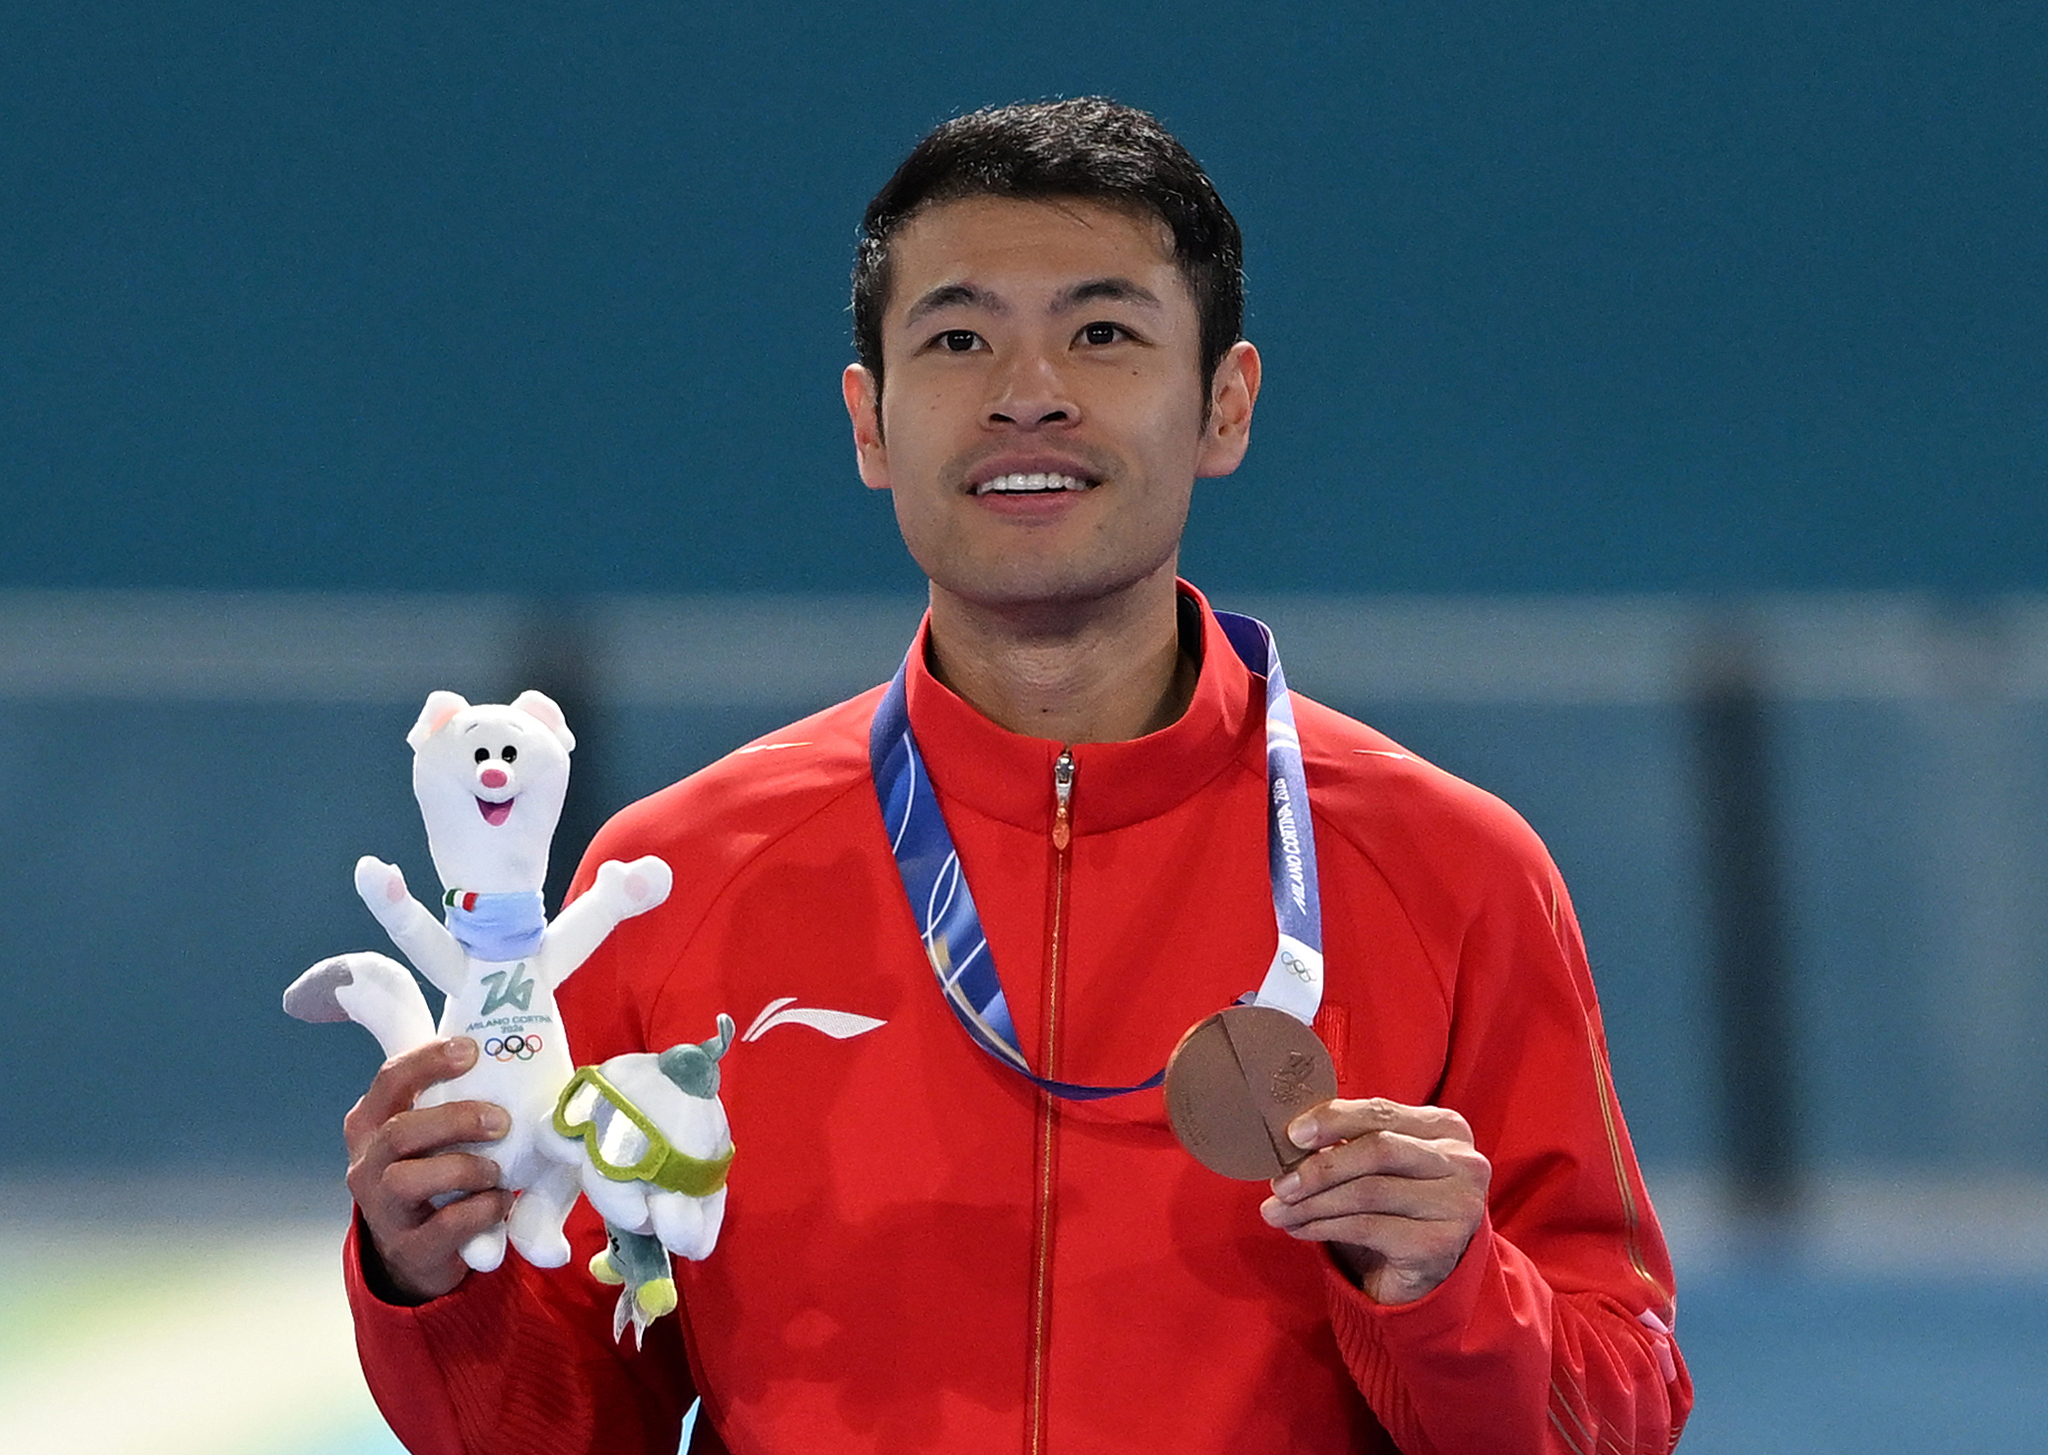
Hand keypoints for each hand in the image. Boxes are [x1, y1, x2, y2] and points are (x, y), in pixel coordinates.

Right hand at [343, 1037, 513, 1303]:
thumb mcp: (426, 1135)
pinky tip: (499, 1202)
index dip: (428, 1062)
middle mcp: (367, 1163)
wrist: (415, 1253)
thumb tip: (515, 1055)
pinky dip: (480, 1210)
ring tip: (498, 1171)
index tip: (471, 1050)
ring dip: (465, 1168)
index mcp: (371, 1123)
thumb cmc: (431, 1173)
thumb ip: (450, 1099)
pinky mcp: (408, 1247)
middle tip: (501, 1120)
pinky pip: (444, 1224)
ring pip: (410, 1179)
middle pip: (399, 1131)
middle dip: (455, 1119)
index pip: (390, 1080)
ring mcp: (382, 1209)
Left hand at [1259, 1097, 1490, 1304]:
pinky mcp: (1439, 1245)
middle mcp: (1462, 1162)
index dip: (1333, 1119)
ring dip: (1313, 1202)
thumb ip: (1350, 1142)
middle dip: (1321, 1166)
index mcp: (1446, 1127)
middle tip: (1279, 1183)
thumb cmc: (1397, 1205)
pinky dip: (1324, 1227)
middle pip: (1379, 1149)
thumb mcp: (1379, 1165)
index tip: (1292, 1134)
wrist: (1429, 1272)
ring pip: (1369, 1191)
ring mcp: (1456, 1204)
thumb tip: (1292, 1138)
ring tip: (1278, 1210)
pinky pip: (1367, 1228)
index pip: (1381, 1112)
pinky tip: (1299, 1229)